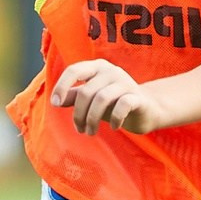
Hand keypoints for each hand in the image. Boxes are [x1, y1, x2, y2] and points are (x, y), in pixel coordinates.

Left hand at [51, 59, 166, 134]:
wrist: (146, 110)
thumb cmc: (113, 103)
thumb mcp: (90, 100)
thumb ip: (73, 97)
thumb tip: (55, 101)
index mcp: (96, 67)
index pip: (73, 70)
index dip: (61, 86)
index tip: (54, 104)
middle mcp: (111, 71)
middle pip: (86, 92)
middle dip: (79, 114)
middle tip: (80, 130)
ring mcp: (125, 82)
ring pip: (101, 99)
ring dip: (92, 120)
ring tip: (90, 132)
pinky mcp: (138, 97)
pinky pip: (122, 106)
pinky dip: (114, 119)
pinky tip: (114, 127)